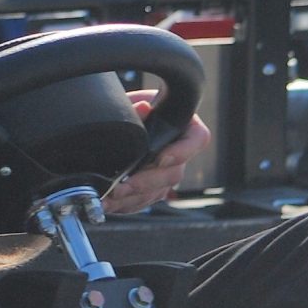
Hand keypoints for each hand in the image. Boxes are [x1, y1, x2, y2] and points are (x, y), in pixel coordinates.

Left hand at [101, 98, 209, 214]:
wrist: (115, 125)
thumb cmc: (128, 109)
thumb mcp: (129, 103)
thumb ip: (135, 106)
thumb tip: (143, 107)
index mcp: (184, 126)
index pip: (197, 139)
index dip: (182, 152)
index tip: (161, 159)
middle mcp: (179, 152)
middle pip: (173, 173)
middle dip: (145, 182)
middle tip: (122, 186)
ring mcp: (166, 173)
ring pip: (158, 191)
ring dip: (133, 197)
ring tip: (110, 197)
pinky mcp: (153, 189)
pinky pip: (145, 201)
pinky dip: (127, 204)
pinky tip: (110, 203)